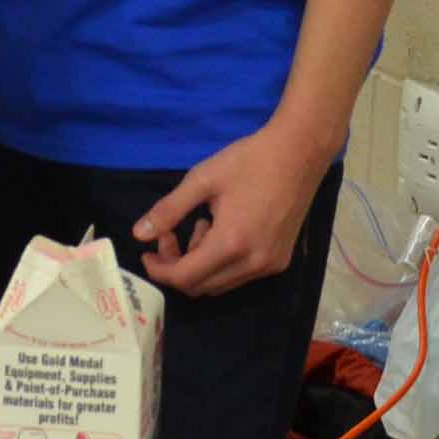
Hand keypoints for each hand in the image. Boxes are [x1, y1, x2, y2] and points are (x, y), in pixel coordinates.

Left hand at [130, 120, 331, 298]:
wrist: (299, 151)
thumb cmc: (249, 160)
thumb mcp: (202, 179)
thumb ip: (169, 210)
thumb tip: (138, 234)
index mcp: (231, 244)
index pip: (184, 277)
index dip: (159, 270)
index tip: (147, 252)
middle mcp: (252, 264)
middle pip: (200, 287)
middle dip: (177, 266)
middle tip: (170, 234)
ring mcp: (270, 265)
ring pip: (220, 284)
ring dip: (200, 265)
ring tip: (202, 225)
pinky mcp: (280, 261)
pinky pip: (240, 275)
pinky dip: (222, 262)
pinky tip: (224, 230)